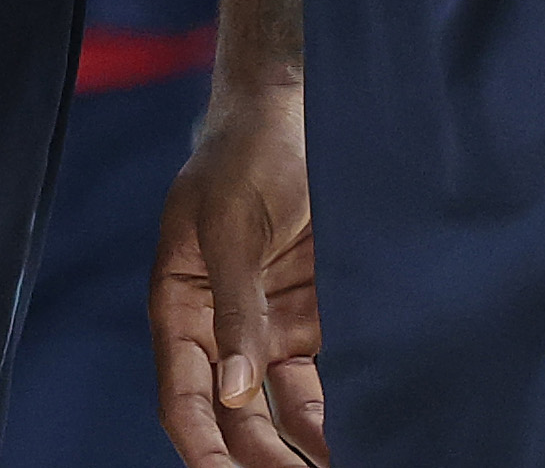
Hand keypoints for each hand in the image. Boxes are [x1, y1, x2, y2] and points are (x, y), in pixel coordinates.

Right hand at [154, 88, 328, 467]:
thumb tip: (234, 388)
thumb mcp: (229, 226)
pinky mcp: (313, 315)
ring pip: (281, 407)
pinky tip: (363, 431)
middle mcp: (222, 327)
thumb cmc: (244, 156)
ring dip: (302, 445)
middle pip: (236, 415)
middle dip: (262, 459)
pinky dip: (335, 411)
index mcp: (181, 307)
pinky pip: (321, 378)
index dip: (202, 448)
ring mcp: (269, 324)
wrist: (293, 112)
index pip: (183, 398)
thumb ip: (233, 308)